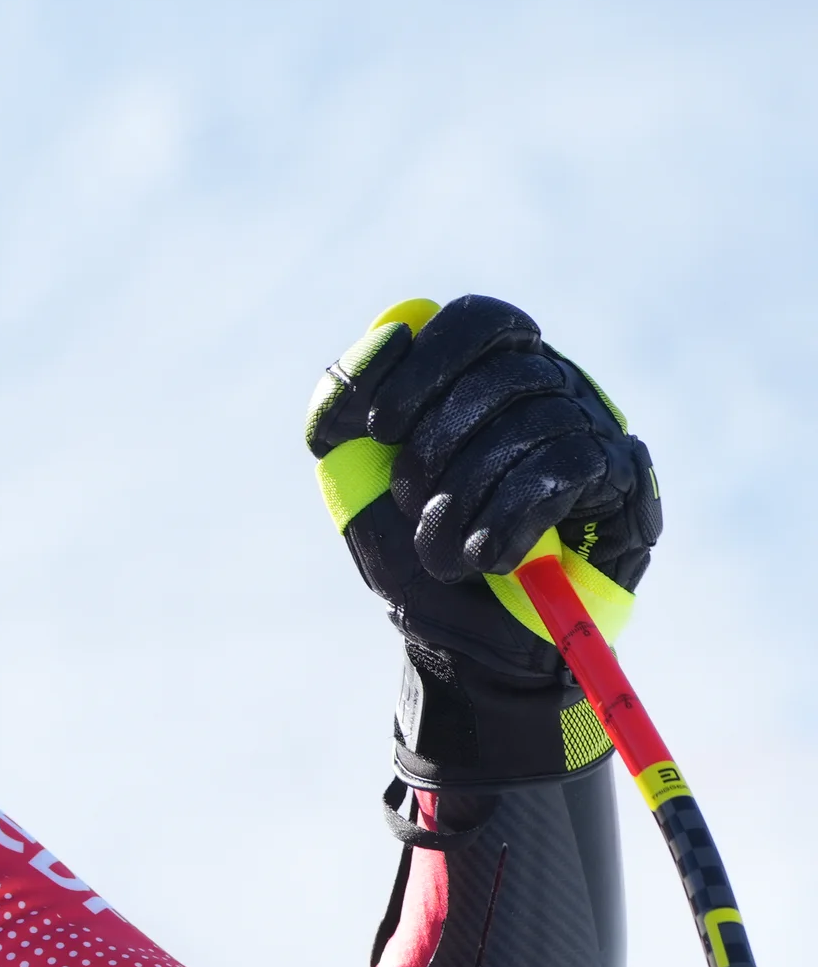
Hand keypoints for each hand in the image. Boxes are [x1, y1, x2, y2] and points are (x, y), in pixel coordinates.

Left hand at [305, 296, 657, 779]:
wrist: (467, 646)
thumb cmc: (414, 556)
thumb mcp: (354, 483)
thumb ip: (340, 406)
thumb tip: (389, 333)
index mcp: (487, 375)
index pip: (475, 320)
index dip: (424, 362)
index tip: (377, 425)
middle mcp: (552, 390)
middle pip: (504, 370)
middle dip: (437, 443)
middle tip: (407, 499)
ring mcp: (594, 432)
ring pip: (536, 423)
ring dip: (468, 495)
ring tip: (445, 551)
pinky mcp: (625, 485)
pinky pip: (566, 471)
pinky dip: (509, 520)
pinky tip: (487, 560)